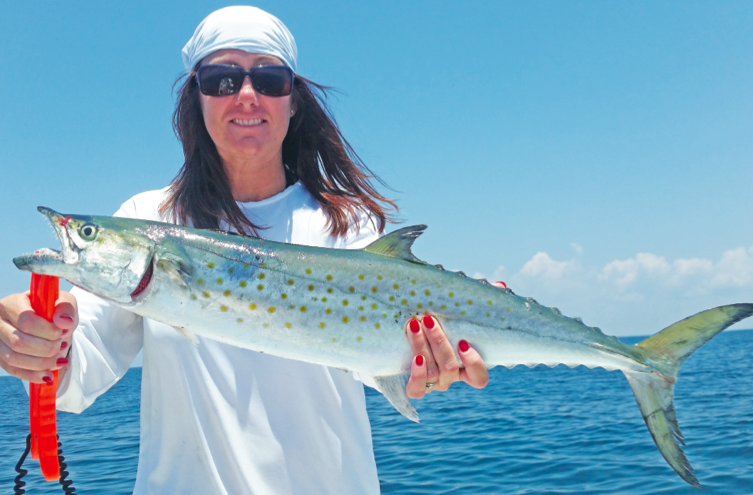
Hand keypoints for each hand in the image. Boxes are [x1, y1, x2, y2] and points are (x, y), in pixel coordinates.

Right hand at [0, 291, 77, 383]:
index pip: (26, 321)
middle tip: (62, 346)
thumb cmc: (54, 311)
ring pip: (14, 358)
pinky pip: (13, 370)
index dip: (47, 331)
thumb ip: (67, 308)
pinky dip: (33, 375)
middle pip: (18, 342)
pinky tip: (48, 375)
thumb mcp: (65, 303)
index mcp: (12, 303)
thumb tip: (64, 321)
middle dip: (46, 348)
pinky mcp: (0, 357)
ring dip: (41, 363)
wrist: (48, 325)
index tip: (61, 333)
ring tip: (59, 360)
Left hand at [403, 281, 505, 397]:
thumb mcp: (453, 312)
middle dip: (439, 342)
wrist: (399, 340)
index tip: (463, 342)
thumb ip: (478, 302)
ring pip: (432, 373)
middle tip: (429, 319)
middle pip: (450, 368)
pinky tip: (415, 357)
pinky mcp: (413, 387)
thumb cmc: (435, 322)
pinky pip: (418, 389)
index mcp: (464, 366)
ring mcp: (432, 384)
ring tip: (414, 325)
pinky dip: (417, 374)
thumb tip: (500, 286)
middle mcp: (449, 378)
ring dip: (423, 347)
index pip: (478, 378)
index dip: (474, 364)